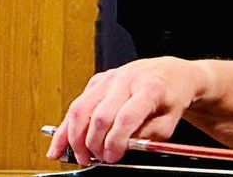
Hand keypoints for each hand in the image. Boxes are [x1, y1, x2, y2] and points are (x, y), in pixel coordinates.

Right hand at [46, 56, 202, 164]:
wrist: (172, 73)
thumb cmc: (172, 96)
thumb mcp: (170, 121)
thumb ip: (147, 137)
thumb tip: (120, 149)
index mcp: (150, 88)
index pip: (126, 118)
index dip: (115, 142)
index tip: (113, 157)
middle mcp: (126, 80)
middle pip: (99, 115)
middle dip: (94, 143)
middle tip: (98, 159)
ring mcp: (109, 78)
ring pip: (81, 108)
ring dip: (75, 137)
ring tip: (80, 156)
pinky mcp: (98, 80)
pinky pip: (77, 104)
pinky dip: (66, 127)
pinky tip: (59, 144)